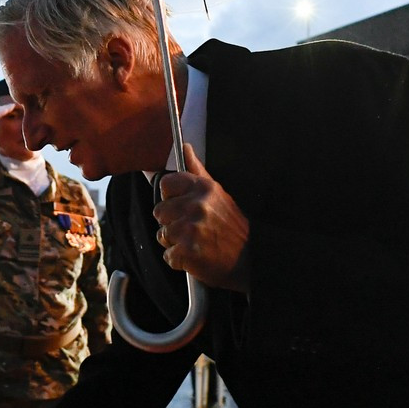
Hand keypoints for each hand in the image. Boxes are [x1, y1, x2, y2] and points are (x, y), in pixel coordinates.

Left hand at [153, 143, 250, 291]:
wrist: (249, 259)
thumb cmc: (231, 227)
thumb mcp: (218, 194)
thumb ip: (197, 171)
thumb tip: (184, 146)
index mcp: (203, 188)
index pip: (166, 184)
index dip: (170, 198)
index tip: (181, 206)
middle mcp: (197, 205)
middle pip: (159, 211)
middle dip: (171, 223)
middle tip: (192, 229)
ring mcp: (191, 228)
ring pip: (162, 234)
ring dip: (174, 243)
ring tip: (195, 243)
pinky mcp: (187, 251)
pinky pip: (167, 255)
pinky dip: (178, 260)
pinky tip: (195, 257)